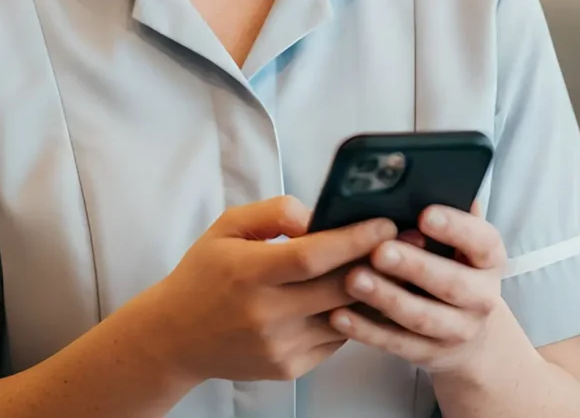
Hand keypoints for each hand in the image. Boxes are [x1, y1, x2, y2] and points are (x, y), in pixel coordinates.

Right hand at [121, 196, 397, 385]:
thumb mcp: (227, 227)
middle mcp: (265, 314)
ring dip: (371, 292)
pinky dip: (348, 316)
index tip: (385, 224)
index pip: (313, 256)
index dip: (355, 239)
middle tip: (405, 243)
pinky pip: (334, 339)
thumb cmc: (204, 275)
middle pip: (339, 289)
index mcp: (248, 272)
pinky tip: (354, 297)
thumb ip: (274, 212)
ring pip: (345, 317)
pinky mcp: (288, 368)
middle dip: (378, 263)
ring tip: (389, 268)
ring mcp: (279, 346)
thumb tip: (319, 215)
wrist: (174, 337)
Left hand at [327, 205, 521, 381]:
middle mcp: (481, 297)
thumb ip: (441, 209)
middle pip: (450, 283)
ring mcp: (457, 330)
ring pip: (421, 317)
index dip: (456, 227)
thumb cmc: (451, 267)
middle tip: (380, 250)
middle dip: (414, 266)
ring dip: (386, 298)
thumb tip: (419, 177)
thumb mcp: (456, 240)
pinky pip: (396, 344)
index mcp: (488, 259)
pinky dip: (366, 330)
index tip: (424, 213)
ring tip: (353, 278)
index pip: (482, 240)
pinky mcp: (429, 354)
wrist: (469, 333)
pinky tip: (339, 314)